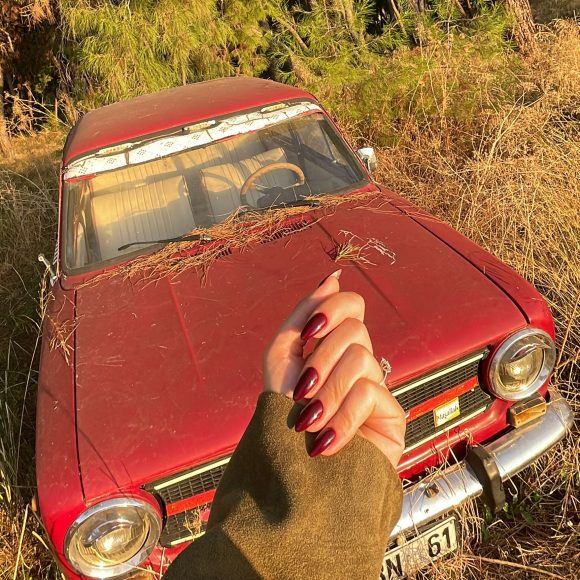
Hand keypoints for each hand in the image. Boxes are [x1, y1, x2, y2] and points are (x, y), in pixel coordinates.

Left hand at [263, 271, 405, 467]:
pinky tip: (325, 443)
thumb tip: (334, 277)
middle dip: (319, 359)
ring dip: (326, 392)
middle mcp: (358, 361)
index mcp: (334, 345)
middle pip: (354, 330)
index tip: (308, 335)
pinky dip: (340, 420)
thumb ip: (304, 314)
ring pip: (361, 358)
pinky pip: (370, 395)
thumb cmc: (281, 413)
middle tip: (302, 390)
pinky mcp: (392, 416)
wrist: (289, 470)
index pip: (352, 305)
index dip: (332, 311)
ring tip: (309, 421)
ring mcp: (376, 387)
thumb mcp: (281, 357)